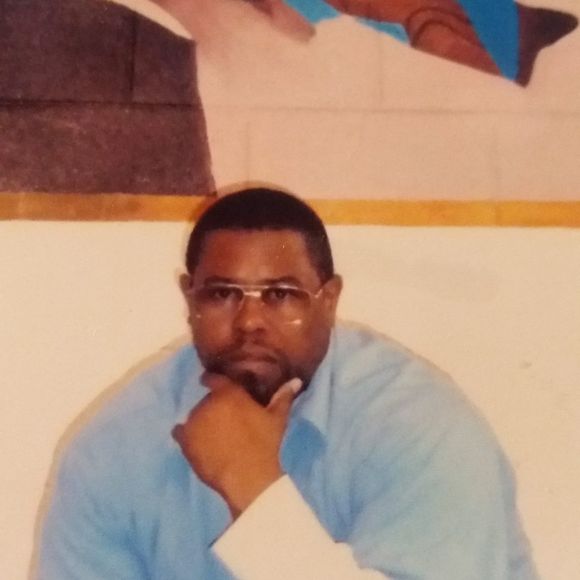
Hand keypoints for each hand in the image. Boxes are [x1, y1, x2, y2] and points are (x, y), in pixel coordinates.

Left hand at [172, 373, 301, 517]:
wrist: (247, 476)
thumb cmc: (264, 443)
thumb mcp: (277, 419)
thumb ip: (284, 397)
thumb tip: (296, 381)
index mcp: (229, 393)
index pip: (213, 378)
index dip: (212, 380)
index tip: (212, 383)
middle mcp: (208, 403)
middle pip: (207, 400)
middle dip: (214, 407)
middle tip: (226, 422)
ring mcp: (194, 421)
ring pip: (195, 416)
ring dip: (202, 422)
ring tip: (215, 437)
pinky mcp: (184, 441)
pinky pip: (180, 432)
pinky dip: (185, 435)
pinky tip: (194, 442)